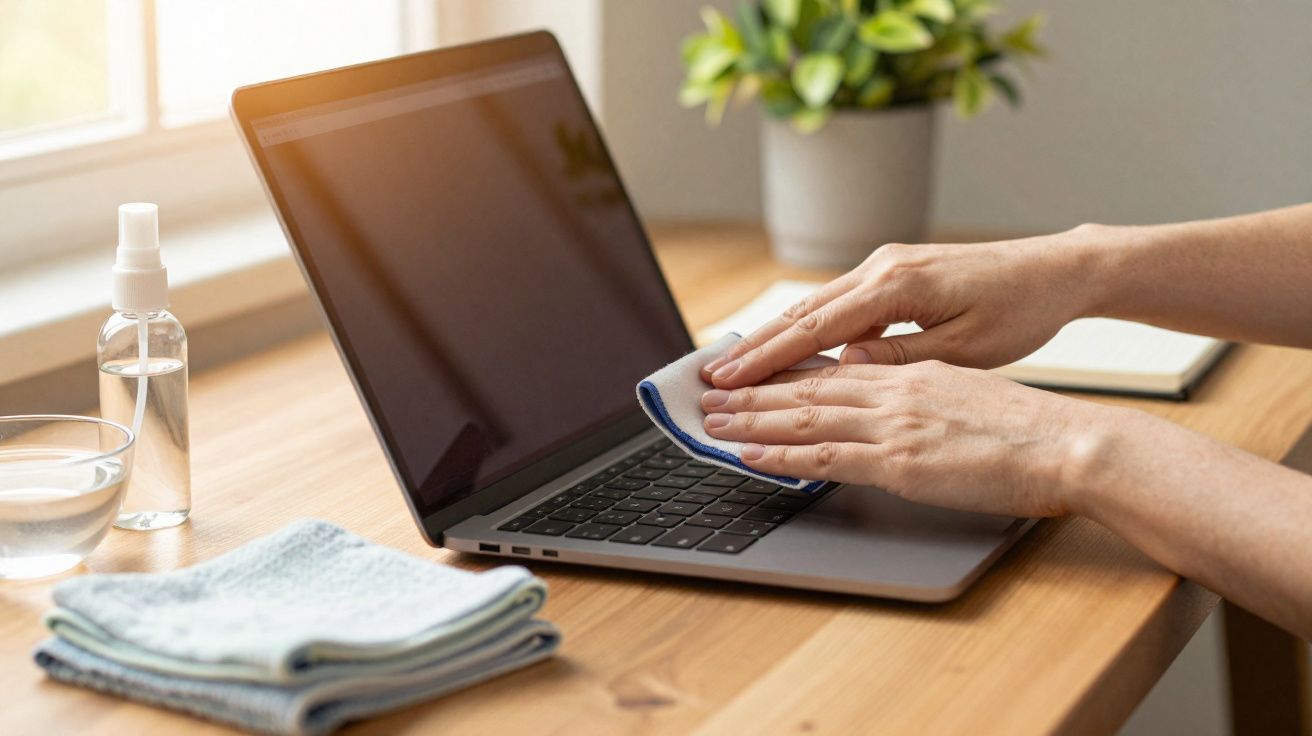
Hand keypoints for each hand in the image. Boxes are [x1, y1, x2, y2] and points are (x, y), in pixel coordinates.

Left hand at [700, 361, 1095, 517]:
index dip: (785, 371)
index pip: (832, 368)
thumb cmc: (1029, 425)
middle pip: (807, 386)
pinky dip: (782, 456)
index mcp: (912, 372)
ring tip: (712, 421)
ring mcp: (894, 423)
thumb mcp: (966, 388)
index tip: (751, 373)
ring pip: (805, 416)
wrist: (1069, 443)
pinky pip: (826, 456)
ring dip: (752, 419)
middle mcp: (894, 389)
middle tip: (709, 393)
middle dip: (752, 390)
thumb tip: (876, 385)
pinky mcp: (900, 460)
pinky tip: (751, 457)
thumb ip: (917, 386)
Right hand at [702, 227, 1104, 388]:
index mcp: (897, 285)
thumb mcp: (965, 349)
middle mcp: (882, 267)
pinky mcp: (894, 273)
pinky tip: (788, 349)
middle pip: (801, 313)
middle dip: (754, 348)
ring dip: (774, 338)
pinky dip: (805, 327)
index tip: (730, 380)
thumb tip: (845, 367)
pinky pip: (837, 303)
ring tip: (736, 366)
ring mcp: (885, 265)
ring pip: (814, 306)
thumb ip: (901, 359)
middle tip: (711, 377)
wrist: (1054, 270)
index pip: (815, 328)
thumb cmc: (1019, 310)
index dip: (767, 359)